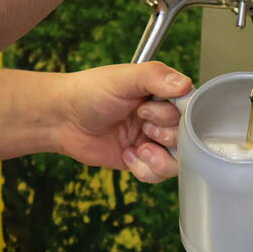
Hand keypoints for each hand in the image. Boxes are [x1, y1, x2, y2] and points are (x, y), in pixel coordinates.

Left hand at [54, 62, 192, 183]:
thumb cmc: (89, 92)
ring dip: (161, 159)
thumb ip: (154, 77)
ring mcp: (152, 141)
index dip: (176, 116)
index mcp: (162, 94)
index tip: (150, 110)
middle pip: (188, 137)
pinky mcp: (141, 160)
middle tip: (142, 124)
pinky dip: (146, 170)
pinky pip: (158, 175)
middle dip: (166, 135)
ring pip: (178, 161)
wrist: (61, 119)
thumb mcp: (122, 78)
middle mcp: (161, 118)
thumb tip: (185, 84)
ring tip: (139, 148)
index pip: (191, 109)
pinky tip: (127, 155)